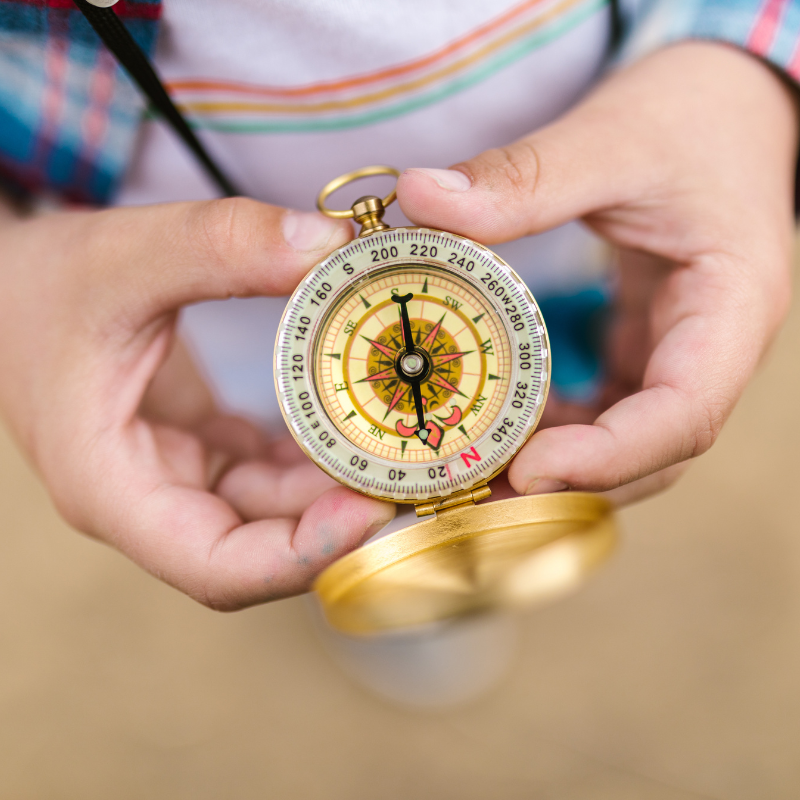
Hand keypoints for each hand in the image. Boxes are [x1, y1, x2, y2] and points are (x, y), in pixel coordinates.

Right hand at [0, 198, 394, 608]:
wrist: (8, 292)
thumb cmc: (42, 285)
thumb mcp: (125, 256)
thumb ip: (223, 244)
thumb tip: (331, 245)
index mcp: (113, 488)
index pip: (215, 567)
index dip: (299, 555)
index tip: (370, 508)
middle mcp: (151, 500)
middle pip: (260, 549)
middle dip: (339, 523)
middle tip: (416, 475)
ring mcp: (176, 479)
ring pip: (271, 514)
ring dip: (335, 489)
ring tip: (402, 446)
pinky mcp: (197, 453)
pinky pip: (267, 476)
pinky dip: (314, 459)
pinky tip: (356, 424)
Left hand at [398, 42, 797, 504]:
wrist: (727, 108)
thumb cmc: (694, 118)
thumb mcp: (614, 137)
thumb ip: (525, 176)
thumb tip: (423, 198)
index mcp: (731, 310)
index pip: (683, 416)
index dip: (606, 457)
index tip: (525, 469)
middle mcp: (708, 353)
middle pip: (648, 456)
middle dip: (566, 486)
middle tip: (473, 496)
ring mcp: (675, 358)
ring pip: (622, 446)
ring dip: (550, 474)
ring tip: (469, 479)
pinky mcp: (642, 350)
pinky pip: (601, 413)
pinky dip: (549, 433)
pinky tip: (495, 431)